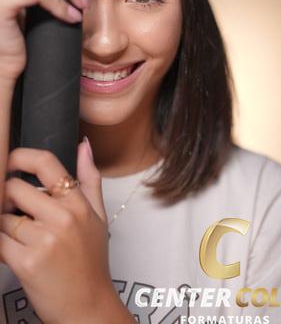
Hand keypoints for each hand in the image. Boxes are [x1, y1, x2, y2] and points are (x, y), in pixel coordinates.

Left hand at [0, 140, 116, 323]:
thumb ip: (90, 178)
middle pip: (15, 189)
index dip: (20, 157)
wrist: (88, 307)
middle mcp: (63, 218)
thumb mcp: (99, 216)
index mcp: (79, 204)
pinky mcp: (26, 263)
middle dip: (8, 199)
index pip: (46, 164)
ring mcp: (44, 240)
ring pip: (3, 217)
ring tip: (20, 237)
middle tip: (16, 212)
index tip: (10, 161)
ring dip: (4, 225)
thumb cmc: (91, 262)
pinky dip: (0, 245)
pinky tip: (13, 251)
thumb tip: (84, 145)